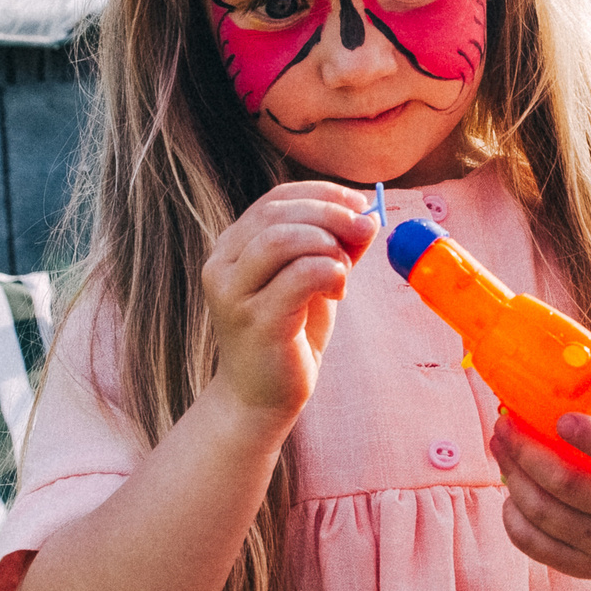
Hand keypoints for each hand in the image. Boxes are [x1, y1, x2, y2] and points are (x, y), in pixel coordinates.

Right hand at [199, 181, 377, 423]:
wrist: (262, 396)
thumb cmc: (288, 334)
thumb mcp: (312, 280)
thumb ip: (334, 246)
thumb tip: (367, 216)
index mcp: (232, 246)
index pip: (275, 199)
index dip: (321, 193)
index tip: (358, 202)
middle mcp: (223, 265)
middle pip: (276, 213)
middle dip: (330, 213)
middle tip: (365, 229)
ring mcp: (234, 294)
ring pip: (280, 240)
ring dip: (326, 243)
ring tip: (345, 269)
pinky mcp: (255, 321)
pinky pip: (298, 277)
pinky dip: (329, 271)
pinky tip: (339, 290)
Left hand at [490, 371, 590, 590]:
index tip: (561, 418)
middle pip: (570, 487)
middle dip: (526, 451)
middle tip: (503, 422)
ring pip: (545, 516)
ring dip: (512, 476)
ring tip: (500, 445)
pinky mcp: (589, 569)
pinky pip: (536, 547)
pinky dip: (513, 518)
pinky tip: (509, 490)